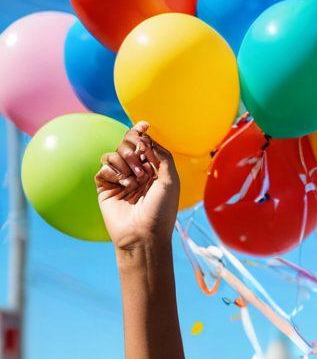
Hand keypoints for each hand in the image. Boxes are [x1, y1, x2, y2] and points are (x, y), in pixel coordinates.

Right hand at [95, 122, 180, 250]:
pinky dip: (113, 173)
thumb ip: (162, 155)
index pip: (143, 145)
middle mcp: (136, 172)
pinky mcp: (105, 186)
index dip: (141, 133)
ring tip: (134, 182)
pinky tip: (122, 186)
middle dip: (134, 150)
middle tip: (142, 168)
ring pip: (114, 154)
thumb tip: (148, 138)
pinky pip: (103, 167)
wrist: (143, 233)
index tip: (144, 125)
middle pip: (127, 145)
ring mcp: (119, 179)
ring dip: (125, 164)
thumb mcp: (170, 180)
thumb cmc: (161, 210)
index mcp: (153, 170)